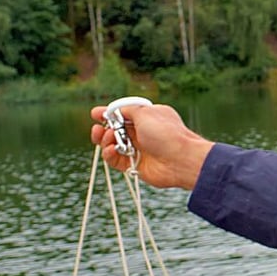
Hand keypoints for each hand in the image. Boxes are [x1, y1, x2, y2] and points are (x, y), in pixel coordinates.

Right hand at [90, 103, 214, 189]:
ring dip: (105, 141)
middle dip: (103, 129)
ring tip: (109, 138)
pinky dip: (109, 154)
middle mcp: (143, 133)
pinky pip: (116, 160)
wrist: (181, 160)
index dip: (109, 114)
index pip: (124, 114)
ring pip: (112, 145)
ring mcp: (139, 150)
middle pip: (115, 130)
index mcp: (148, 118)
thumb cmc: (166, 134)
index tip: (95, 114)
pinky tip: (111, 150)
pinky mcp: (135, 165)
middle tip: (98, 129)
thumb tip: (115, 110)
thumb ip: (126, 110)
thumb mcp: (145, 112)